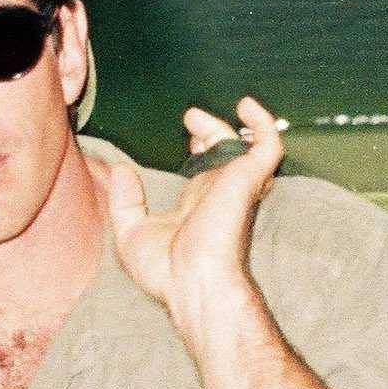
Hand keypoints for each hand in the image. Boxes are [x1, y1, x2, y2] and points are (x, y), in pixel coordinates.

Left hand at [93, 96, 283, 336]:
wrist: (194, 282)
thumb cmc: (167, 272)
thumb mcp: (132, 233)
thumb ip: (125, 201)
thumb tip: (120, 170)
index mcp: (197, 206)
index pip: (204, 171)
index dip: (199, 148)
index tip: (188, 130)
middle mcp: (218, 194)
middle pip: (222, 155)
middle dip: (210, 132)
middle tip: (191, 117)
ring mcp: (235, 186)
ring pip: (244, 147)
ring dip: (231, 126)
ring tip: (214, 110)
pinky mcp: (248, 180)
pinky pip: (268, 146)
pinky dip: (264, 124)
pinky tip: (247, 106)